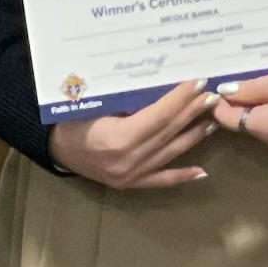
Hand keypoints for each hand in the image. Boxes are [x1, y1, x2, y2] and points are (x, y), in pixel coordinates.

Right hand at [49, 79, 216, 191]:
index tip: (199, 82)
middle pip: (168, 132)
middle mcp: (128, 160)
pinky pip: (161, 180)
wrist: (53, 146)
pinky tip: (202, 172)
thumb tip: (162, 84)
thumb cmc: (70, 117)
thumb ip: (127, 99)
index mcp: (117, 138)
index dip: (181, 98)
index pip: (159, 115)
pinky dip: (182, 176)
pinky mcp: (130, 185)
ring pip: (170, 153)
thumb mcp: (94, 102)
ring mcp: (131, 176)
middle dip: (192, 112)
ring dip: (194, 136)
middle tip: (214, 95)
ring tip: (214, 120)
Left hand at [214, 60, 267, 158]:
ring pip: (263, 130)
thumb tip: (224, 93)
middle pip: (246, 125)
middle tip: (245, 84)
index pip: (229, 120)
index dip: (220, 105)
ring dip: (259, 113)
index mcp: (265, 127)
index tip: (219, 89)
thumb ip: (250, 89)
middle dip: (241, 107)